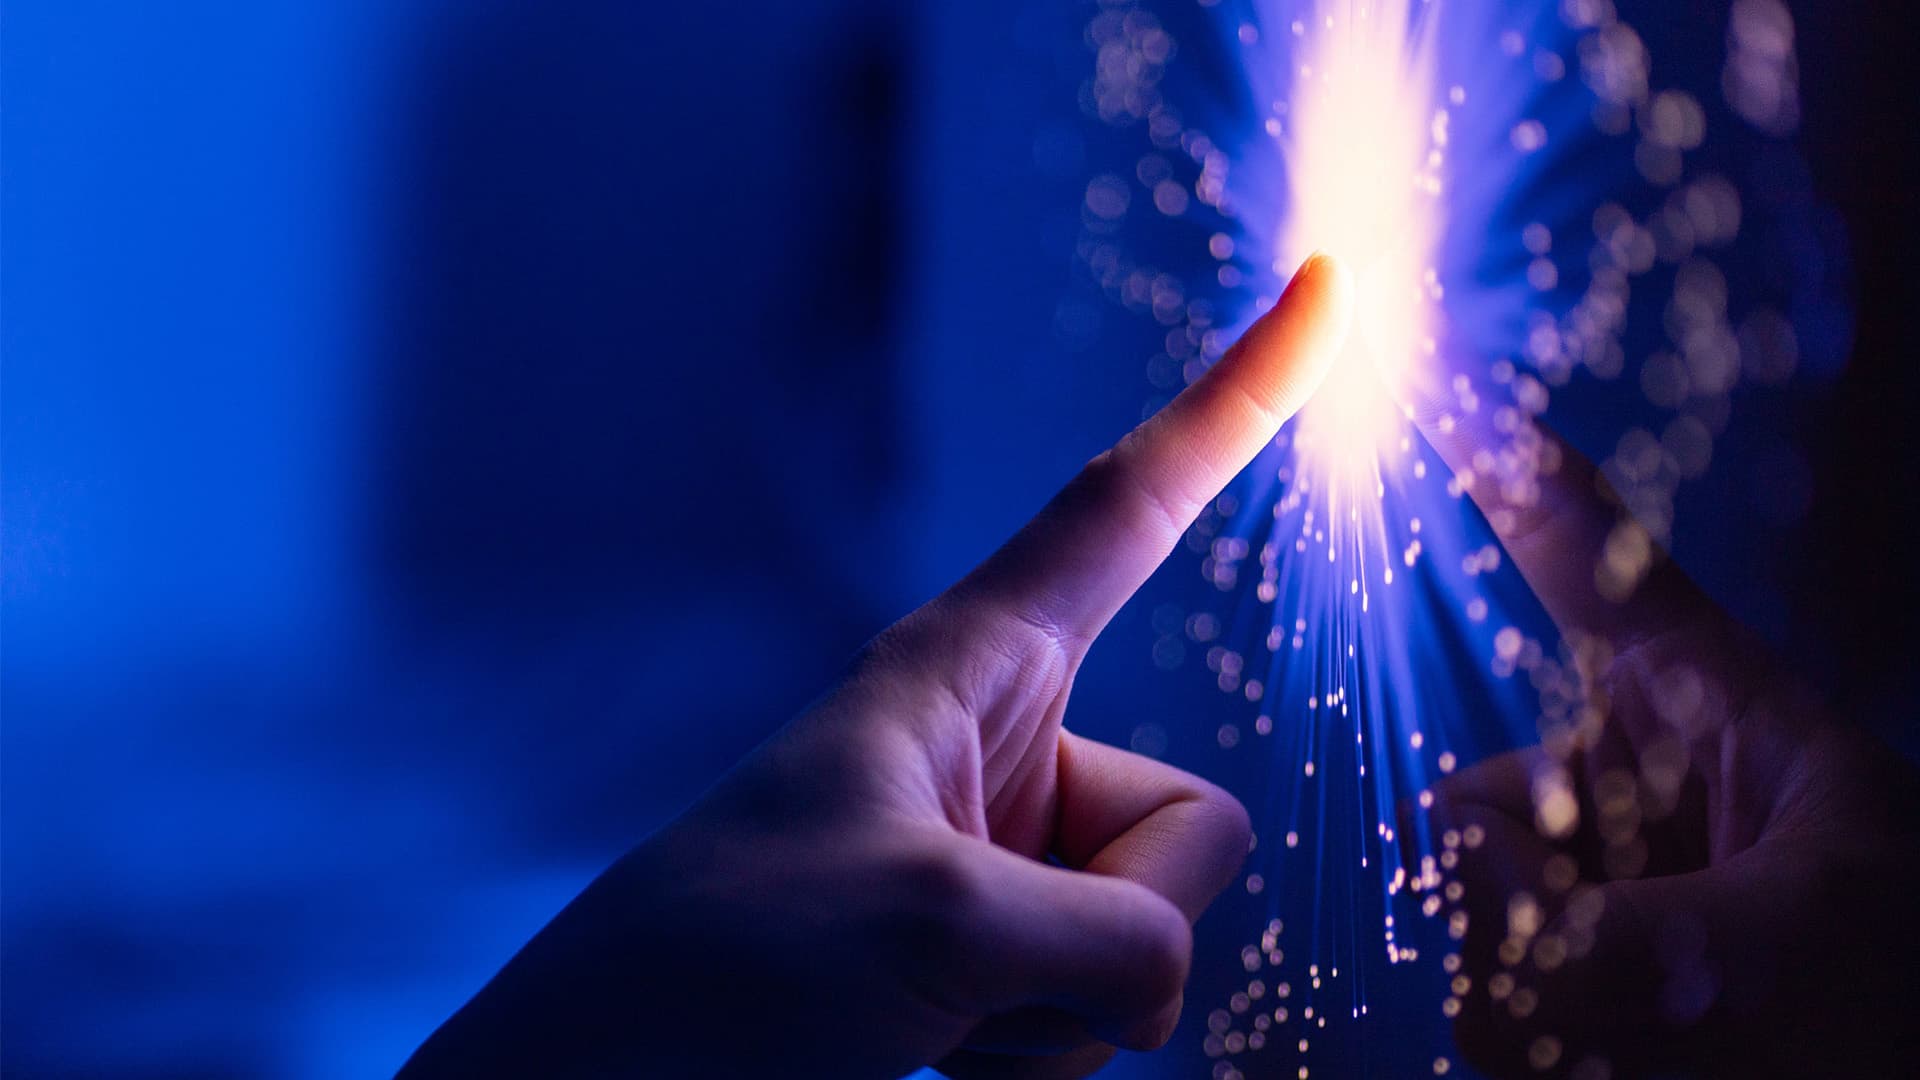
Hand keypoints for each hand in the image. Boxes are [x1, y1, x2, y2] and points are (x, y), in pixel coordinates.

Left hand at [399, 255, 1355, 1079]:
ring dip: (1058, 1013)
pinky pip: (1114, 1009)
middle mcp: (1014, 747)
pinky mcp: (1007, 956)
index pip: (1134, 498)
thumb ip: (1112, 936)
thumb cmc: (720, 966)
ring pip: (1160, 938)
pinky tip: (931, 1055)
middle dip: (1113, 928)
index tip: (1326, 284)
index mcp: (977, 660)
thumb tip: (1158, 975)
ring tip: (916, 1012)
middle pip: (1195, 825)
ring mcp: (1016, 862)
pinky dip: (1039, 1056)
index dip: (1243, 394)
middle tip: (957, 959)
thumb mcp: (929, 924)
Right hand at [1415, 401, 1919, 1077]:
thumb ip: (1625, 929)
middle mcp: (1622, 787)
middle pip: (1474, 805)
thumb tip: (1468, 906)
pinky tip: (1621, 1052)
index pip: (1587, 558)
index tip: (1420, 369)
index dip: (1500, 464)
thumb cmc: (1911, 979)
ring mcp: (1589, 884)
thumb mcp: (1803, 937)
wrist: (1907, 1064)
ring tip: (1671, 1036)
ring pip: (1466, 915)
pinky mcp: (1565, 970)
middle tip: (1625, 974)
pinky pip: (1481, 992)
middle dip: (1512, 890)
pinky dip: (1534, 1031)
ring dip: (1537, 985)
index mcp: (1705, 707)